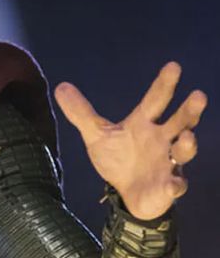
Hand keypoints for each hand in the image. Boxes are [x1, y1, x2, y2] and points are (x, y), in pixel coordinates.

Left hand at [54, 61, 206, 219]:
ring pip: (183, 151)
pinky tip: (175, 184)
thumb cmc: (118, 159)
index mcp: (144, 124)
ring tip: (187, 137)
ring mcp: (168, 163)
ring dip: (187, 145)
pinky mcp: (167, 187)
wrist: (127, 193)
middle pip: (180, 122)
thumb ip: (81, 112)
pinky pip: (175, 186)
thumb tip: (60, 86)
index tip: (174, 65)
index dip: (164, 84)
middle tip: (199, 95)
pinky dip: (176, 185)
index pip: (156, 100)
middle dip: (189, 110)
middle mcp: (162, 140)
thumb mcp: (96, 134)